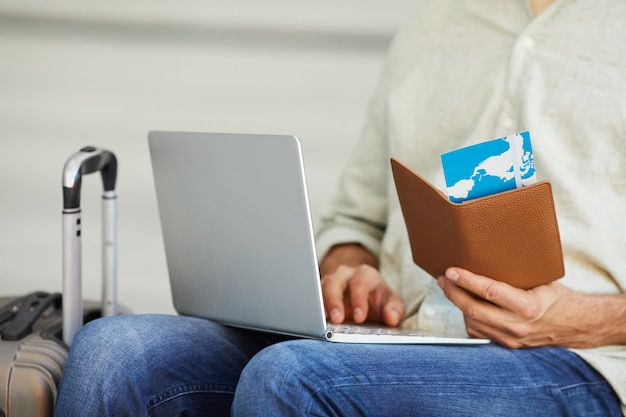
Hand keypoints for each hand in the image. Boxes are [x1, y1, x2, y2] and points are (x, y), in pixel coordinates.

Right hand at [319, 244, 404, 325]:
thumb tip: (391, 318)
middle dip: (334, 301)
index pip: (359, 283)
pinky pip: (314, 298)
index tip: (360, 318)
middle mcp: (345, 275)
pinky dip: (314, 309)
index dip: (359, 300)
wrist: (366, 296)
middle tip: (337, 319)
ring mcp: (330, 283)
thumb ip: (394, 309)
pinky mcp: (321, 293)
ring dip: (321, 305)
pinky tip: (316, 322)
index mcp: (365, 274)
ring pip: (320, 288)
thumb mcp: (391, 303)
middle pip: (334, 282)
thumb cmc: (378, 300)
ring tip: (323, 322)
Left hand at [438, 267, 625, 347]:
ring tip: (450, 288)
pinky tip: (464, 306)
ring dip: (458, 305)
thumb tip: (488, 251)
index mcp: (528, 306)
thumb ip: (516, 272)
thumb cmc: (556, 297)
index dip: (466, 280)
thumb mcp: (541, 280)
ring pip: (473, 323)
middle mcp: (517, 325)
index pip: (489, 292)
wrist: (576, 326)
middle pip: (474, 309)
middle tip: (443, 279)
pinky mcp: (508, 345)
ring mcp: (511, 338)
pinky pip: (479, 333)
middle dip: (453, 293)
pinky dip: (469, 319)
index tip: (451, 271)